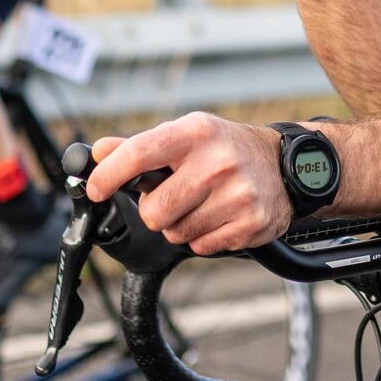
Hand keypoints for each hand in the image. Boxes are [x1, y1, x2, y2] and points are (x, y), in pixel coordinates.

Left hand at [87, 113, 291, 255]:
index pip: (139, 154)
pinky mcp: (251, 224)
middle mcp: (218, 162)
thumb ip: (141, 146)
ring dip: (181, 224)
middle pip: (154, 211)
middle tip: (173, 196)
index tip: (95, 188)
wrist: (284, 165)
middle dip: (155, 209)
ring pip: (176, 233)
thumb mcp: (188, 134)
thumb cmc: (226, 148)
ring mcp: (238, 195)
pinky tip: (219, 215)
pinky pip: (201, 247)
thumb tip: (97, 152)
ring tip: (202, 203)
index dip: (109, 175)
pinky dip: (203, 237)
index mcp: (197, 133)